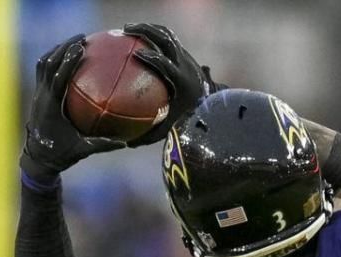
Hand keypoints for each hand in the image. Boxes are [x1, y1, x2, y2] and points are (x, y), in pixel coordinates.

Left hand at [21, 35, 125, 181]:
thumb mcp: (83, 151)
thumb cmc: (61, 154)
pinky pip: (43, 70)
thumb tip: (125, 142)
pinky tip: (68, 54)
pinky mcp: (38, 93)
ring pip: (44, 63)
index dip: (67, 62)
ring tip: (75, 41)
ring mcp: (38, 93)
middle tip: (82, 37)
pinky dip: (54, 58)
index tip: (80, 48)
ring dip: (57, 49)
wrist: (38, 157)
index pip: (58, 79)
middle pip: (49, 64)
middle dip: (64, 48)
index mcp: (51, 107)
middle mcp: (42, 96)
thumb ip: (102, 145)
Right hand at [119, 22, 219, 144]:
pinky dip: (152, 33)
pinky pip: (166, 38)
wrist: (214, 105)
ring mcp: (185, 56)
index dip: (152, 58)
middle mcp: (185, 64)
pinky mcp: (183, 53)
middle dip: (146, 32)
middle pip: (165, 40)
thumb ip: (151, 135)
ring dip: (147, 29)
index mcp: (182, 80)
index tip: (136, 54)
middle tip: (126, 30)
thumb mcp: (171, 128)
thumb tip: (126, 144)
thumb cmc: (190, 119)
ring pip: (166, 35)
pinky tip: (136, 35)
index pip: (167, 65)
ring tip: (128, 28)